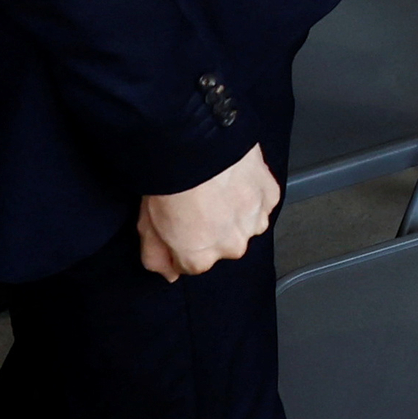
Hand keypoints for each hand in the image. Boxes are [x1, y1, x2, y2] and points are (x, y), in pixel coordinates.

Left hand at [136, 145, 279, 279]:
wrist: (199, 146)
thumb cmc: (171, 182)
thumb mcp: (146, 226)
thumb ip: (156, 257)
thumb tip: (169, 272)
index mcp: (200, 259)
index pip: (191, 263)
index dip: (182, 242)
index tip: (177, 223)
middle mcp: (232, 246)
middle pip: (222, 245)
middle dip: (211, 230)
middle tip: (196, 203)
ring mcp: (255, 221)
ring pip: (244, 224)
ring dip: (235, 213)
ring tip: (217, 188)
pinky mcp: (271, 196)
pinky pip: (261, 202)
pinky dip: (250, 194)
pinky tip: (234, 179)